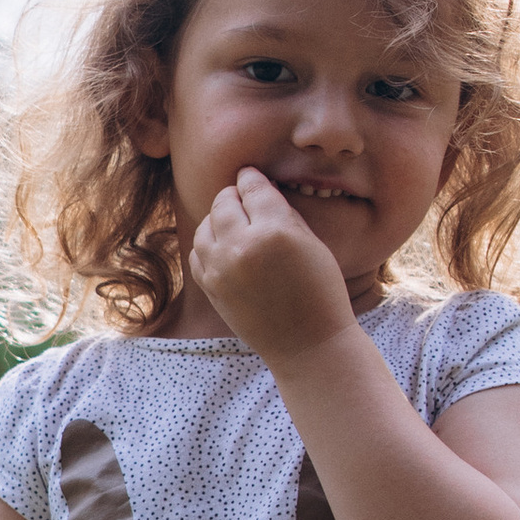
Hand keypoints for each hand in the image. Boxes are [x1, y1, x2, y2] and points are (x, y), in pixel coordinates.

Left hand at [187, 167, 358, 362]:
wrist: (307, 343)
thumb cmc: (320, 291)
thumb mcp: (312, 243)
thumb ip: (282, 212)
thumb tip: (257, 189)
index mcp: (274, 231)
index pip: (252, 188)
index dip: (251, 178)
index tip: (250, 175)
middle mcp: (241, 247)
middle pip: (225, 202)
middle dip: (234, 195)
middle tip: (243, 196)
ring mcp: (220, 269)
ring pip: (206, 225)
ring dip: (218, 218)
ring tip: (234, 221)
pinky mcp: (210, 287)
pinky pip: (199, 252)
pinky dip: (209, 244)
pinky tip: (225, 246)